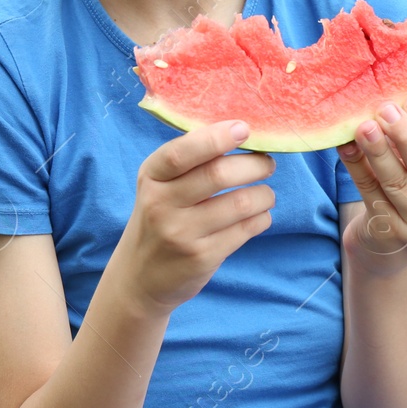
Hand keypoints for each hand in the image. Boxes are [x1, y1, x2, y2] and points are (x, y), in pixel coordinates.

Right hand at [114, 120, 277, 315]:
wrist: (139, 278)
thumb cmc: (159, 219)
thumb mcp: (159, 187)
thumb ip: (190, 162)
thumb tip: (240, 132)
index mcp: (151, 177)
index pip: (181, 152)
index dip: (216, 138)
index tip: (244, 129)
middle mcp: (161, 204)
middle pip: (218, 175)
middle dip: (254, 165)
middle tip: (267, 163)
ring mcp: (181, 234)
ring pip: (239, 203)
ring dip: (264, 194)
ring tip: (265, 194)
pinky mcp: (202, 258)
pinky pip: (246, 230)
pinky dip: (261, 218)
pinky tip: (258, 216)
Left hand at [337, 95, 406, 275]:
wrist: (388, 247)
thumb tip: (396, 100)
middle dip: (405, 135)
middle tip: (385, 109)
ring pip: (396, 182)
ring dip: (378, 151)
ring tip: (364, 126)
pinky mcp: (391, 235)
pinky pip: (371, 194)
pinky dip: (357, 168)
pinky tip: (346, 147)